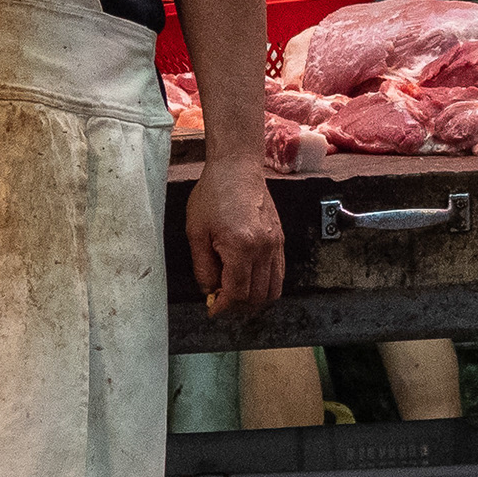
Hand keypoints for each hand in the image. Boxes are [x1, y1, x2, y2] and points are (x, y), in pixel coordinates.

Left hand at [187, 156, 284, 316]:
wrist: (237, 167)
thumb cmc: (213, 195)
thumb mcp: (196, 232)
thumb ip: (203, 267)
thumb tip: (209, 291)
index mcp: (241, 247)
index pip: (237, 293)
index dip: (223, 306)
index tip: (212, 309)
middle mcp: (264, 248)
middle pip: (257, 296)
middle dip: (238, 305)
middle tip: (221, 299)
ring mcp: (276, 244)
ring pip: (273, 289)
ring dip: (255, 298)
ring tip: (236, 292)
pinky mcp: (281, 239)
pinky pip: (280, 273)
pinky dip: (267, 283)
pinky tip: (250, 278)